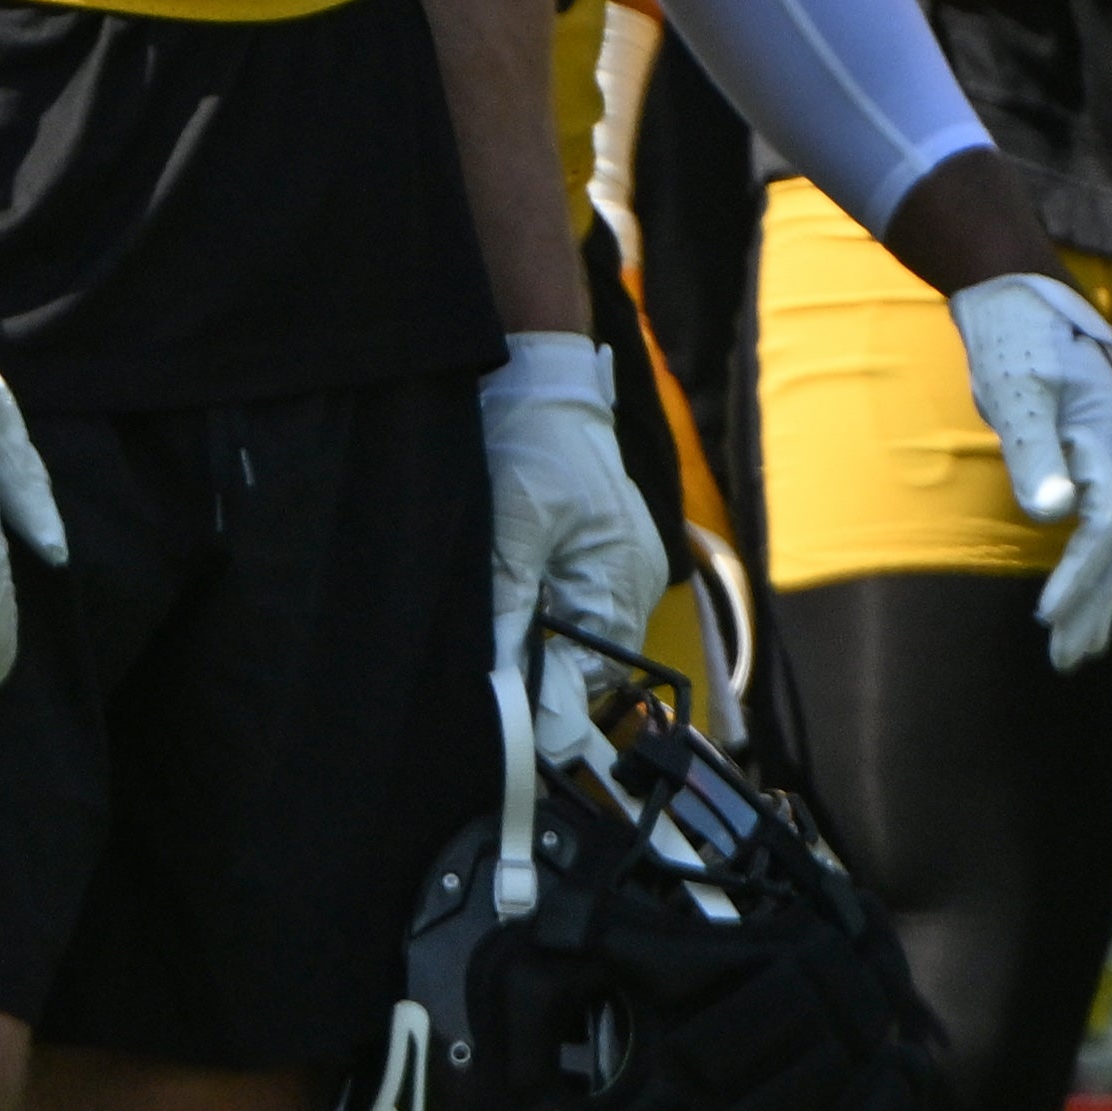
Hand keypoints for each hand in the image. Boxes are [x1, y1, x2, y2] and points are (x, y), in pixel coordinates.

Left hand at [479, 332, 667, 769]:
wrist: (541, 383)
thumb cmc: (534, 444)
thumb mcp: (513, 522)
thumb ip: (509, 598)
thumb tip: (499, 671)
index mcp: (619, 582)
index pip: (594, 674)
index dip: (551, 705)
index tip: (509, 727)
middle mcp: (625, 585)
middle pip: (586, 663)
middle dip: (540, 681)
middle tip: (487, 695)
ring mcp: (611, 571)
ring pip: (574, 638)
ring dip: (536, 651)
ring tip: (491, 657)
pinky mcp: (590, 556)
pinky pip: (569, 608)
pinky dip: (539, 620)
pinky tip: (506, 617)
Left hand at [951, 272, 1111, 671]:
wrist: (1021, 297)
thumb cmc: (1016, 339)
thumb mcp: (1018, 391)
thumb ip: (1034, 450)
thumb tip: (1054, 514)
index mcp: (1111, 442)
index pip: (1107, 524)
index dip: (1082, 573)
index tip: (1048, 615)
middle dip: (1093, 604)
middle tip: (1067, 660)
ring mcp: (1111, 459)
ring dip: (1093, 595)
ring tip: (1071, 649)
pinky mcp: (1092, 461)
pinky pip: (1099, 526)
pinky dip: (1087, 565)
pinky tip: (1072, 597)